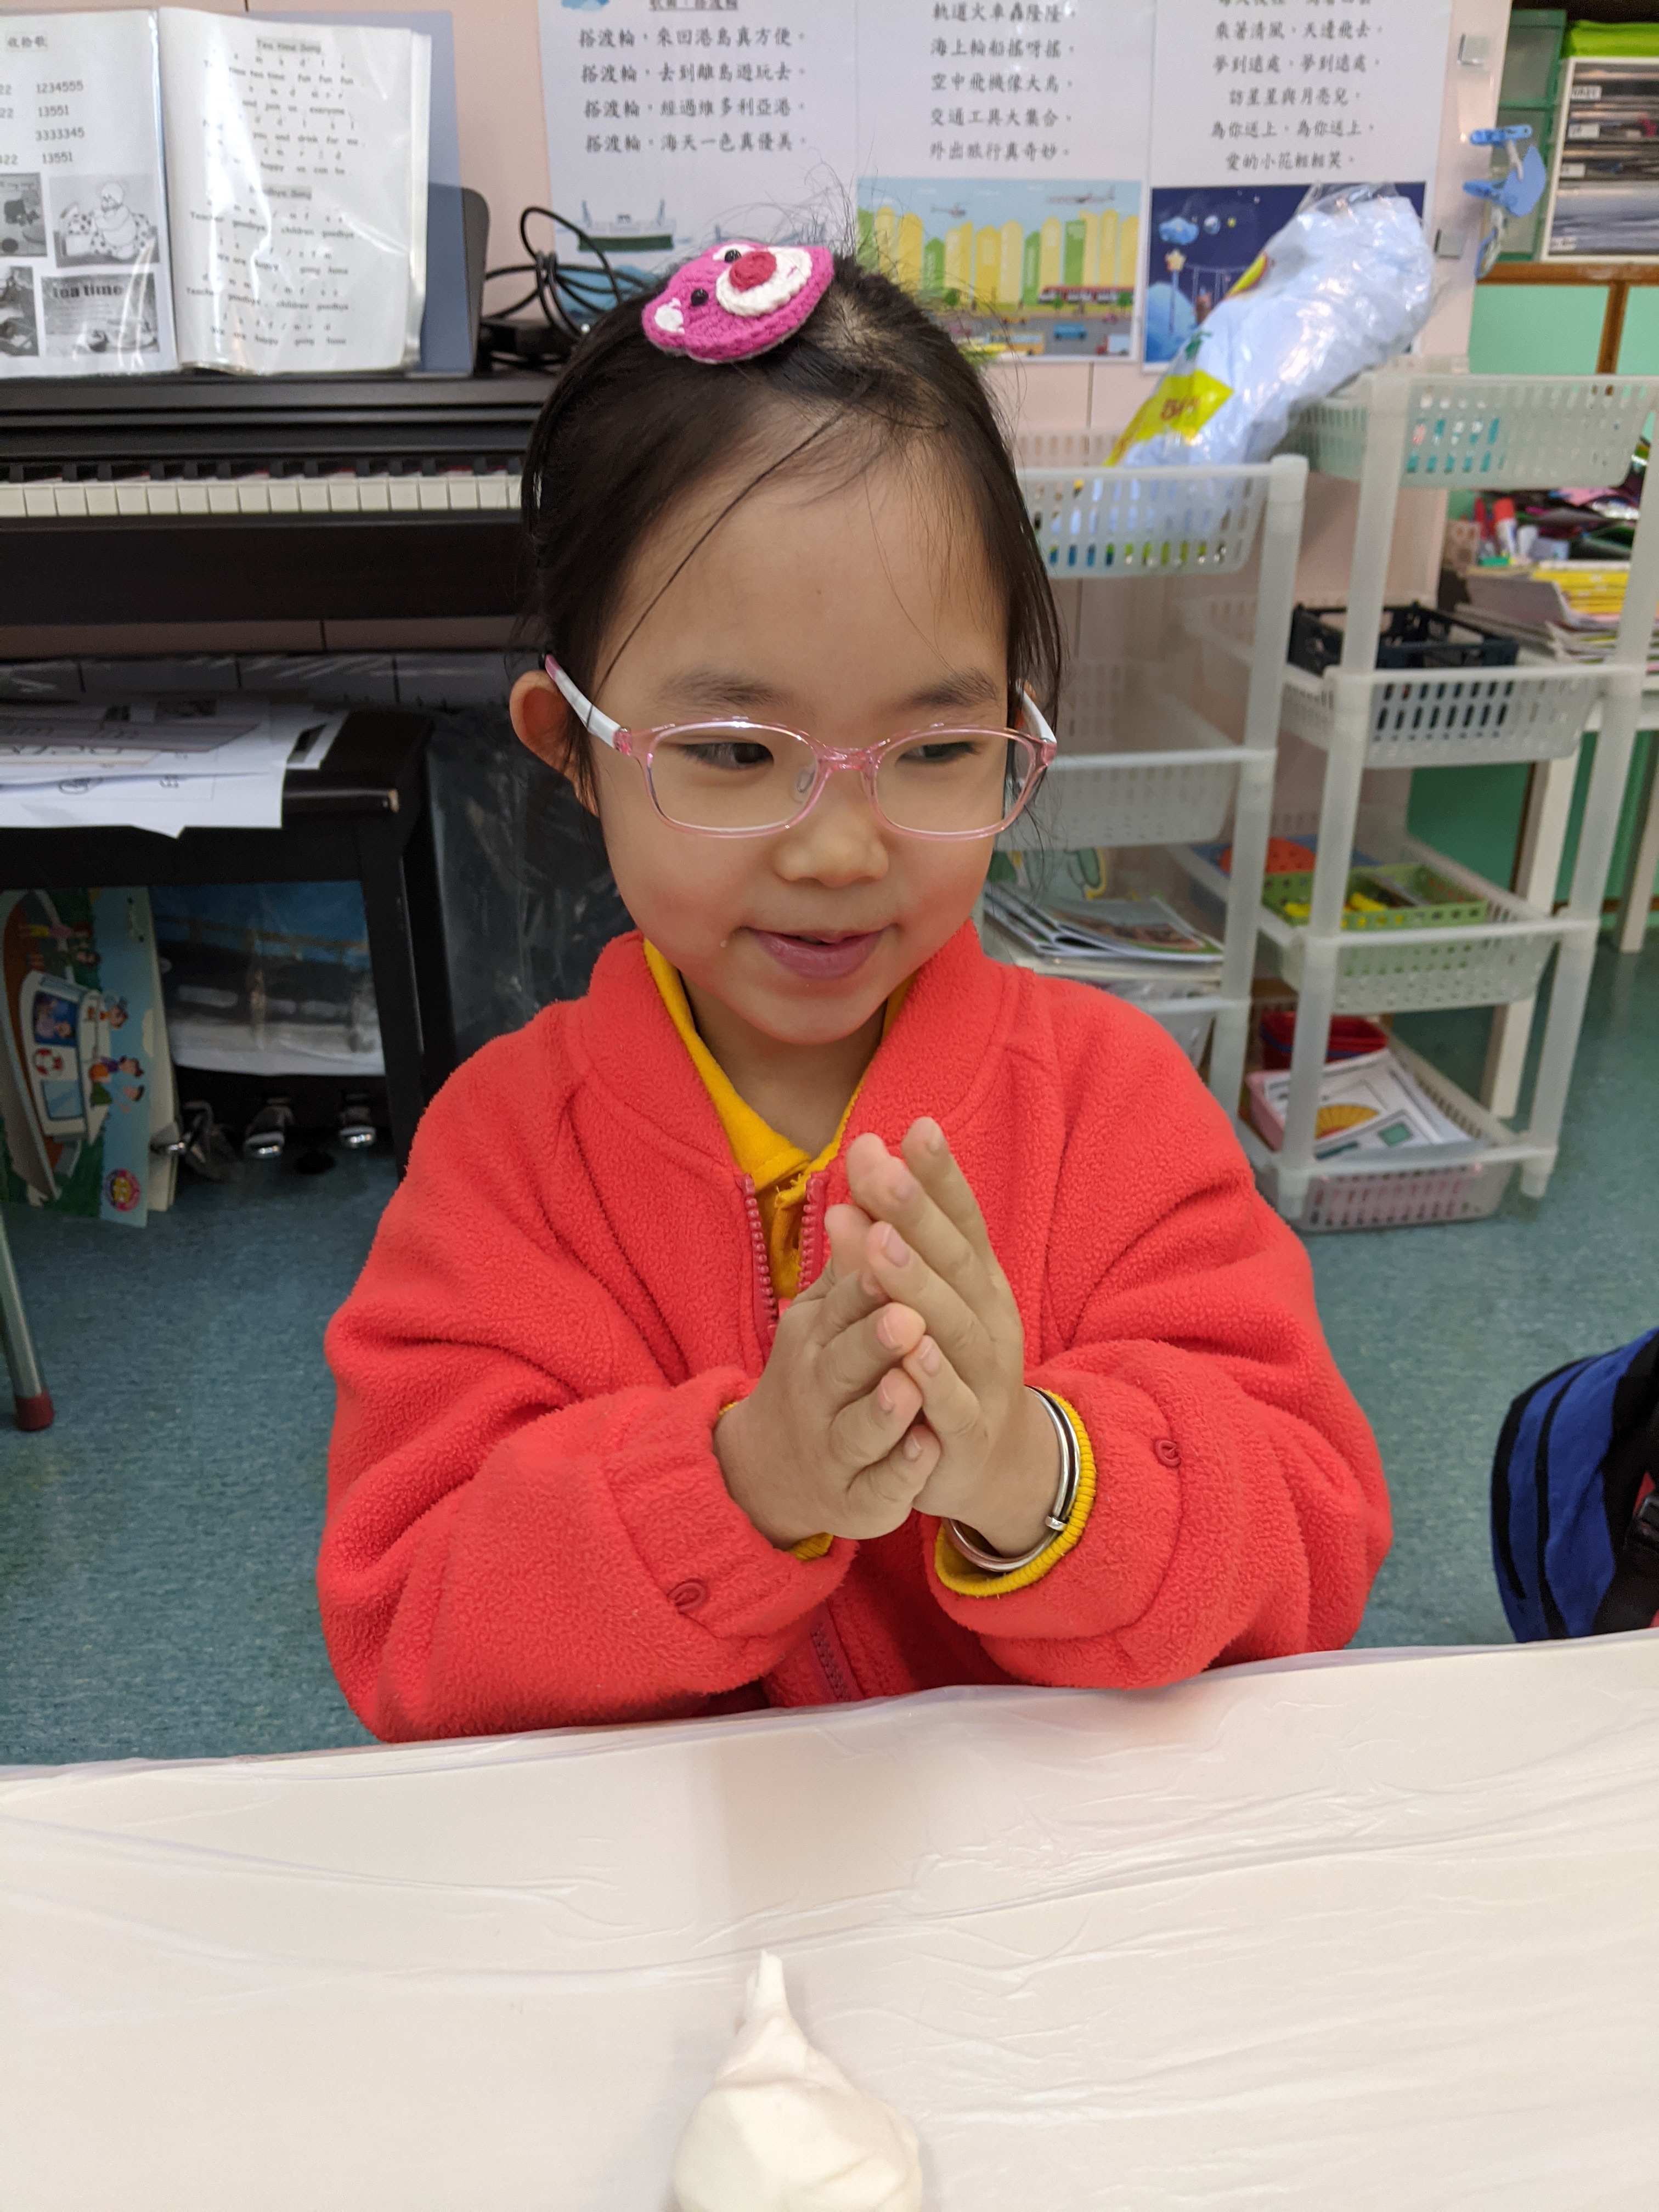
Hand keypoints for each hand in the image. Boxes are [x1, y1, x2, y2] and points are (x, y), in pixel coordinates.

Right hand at [713, 1254, 944, 1548]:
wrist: (772, 1472)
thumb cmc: (819, 1370)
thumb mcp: (826, 1313)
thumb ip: (851, 1257)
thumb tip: (866, 1171)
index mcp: (816, 1336)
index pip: (843, 1299)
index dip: (868, 1275)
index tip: (890, 1242)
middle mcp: (818, 1389)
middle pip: (846, 1362)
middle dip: (875, 1338)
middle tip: (907, 1316)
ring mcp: (834, 1449)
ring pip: (859, 1429)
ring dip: (886, 1408)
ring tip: (910, 1385)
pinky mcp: (857, 1499)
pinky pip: (880, 1488)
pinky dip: (902, 1472)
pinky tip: (926, 1452)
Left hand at [834, 1120, 1059, 1559]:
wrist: (990, 1464)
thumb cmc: (948, 1363)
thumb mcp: (928, 1297)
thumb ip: (897, 1235)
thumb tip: (865, 1155)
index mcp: (979, 1283)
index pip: (963, 1220)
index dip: (941, 1176)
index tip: (915, 1124)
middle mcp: (989, 1320)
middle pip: (954, 1261)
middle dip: (916, 1212)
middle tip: (876, 1167)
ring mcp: (983, 1377)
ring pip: (951, 1325)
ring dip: (916, 1282)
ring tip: (878, 1239)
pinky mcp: (967, 1433)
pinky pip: (948, 1401)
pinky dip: (930, 1375)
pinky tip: (907, 1346)